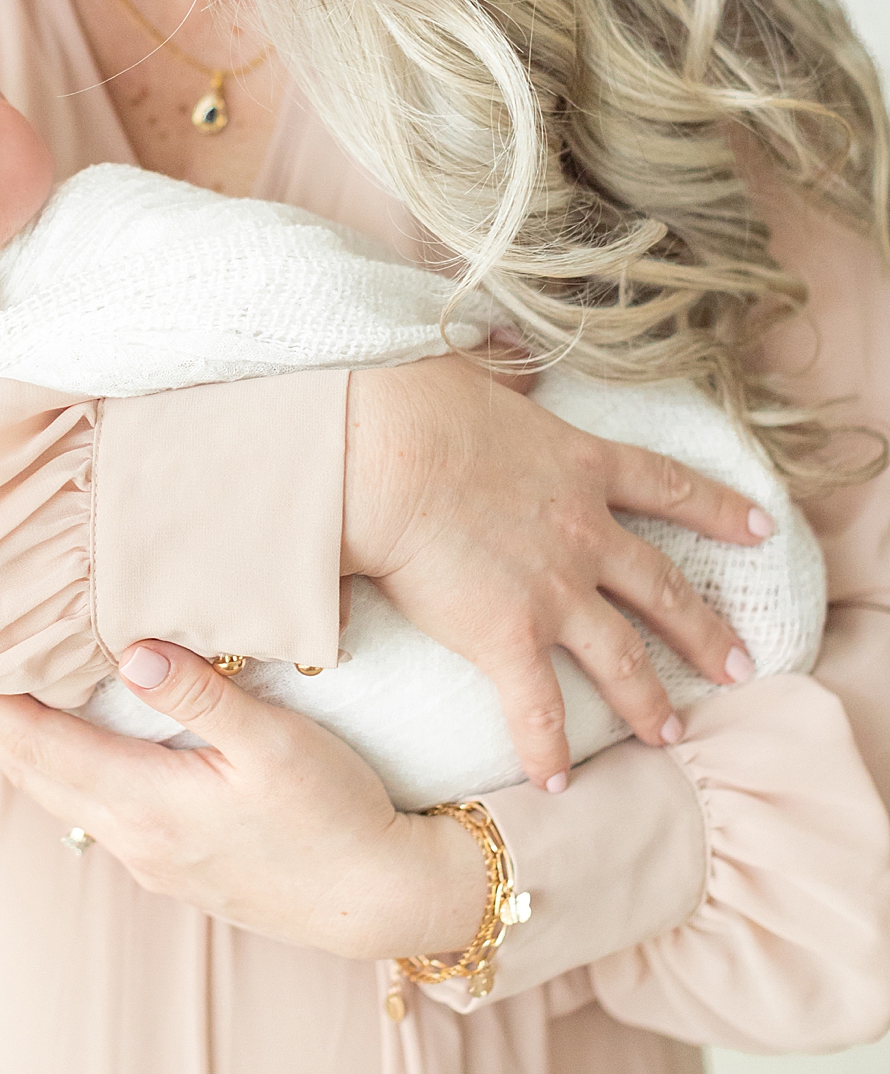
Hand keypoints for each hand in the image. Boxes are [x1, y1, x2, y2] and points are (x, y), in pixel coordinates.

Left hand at [0, 641, 489, 960]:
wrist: (379, 898)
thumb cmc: (333, 813)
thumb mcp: (274, 741)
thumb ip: (199, 692)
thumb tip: (130, 647)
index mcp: (147, 803)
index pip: (37, 747)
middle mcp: (134, 837)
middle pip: (34, 772)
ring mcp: (151, 856)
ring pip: (61, 792)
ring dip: (25, 742)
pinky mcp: (175, 860)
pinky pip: (94, 805)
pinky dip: (65, 763)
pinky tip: (76, 734)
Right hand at [344, 359, 772, 790]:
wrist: (383, 455)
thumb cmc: (415, 405)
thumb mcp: (476, 369)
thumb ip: (506, 369)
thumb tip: (511, 355)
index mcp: (580, 464)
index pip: (667, 488)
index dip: (717, 510)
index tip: (758, 528)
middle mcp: (585, 533)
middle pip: (663, 587)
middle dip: (706, 631)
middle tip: (741, 665)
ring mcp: (554, 590)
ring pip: (624, 658)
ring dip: (651, 701)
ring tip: (671, 732)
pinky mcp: (509, 637)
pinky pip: (538, 710)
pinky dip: (549, 752)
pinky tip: (557, 785)